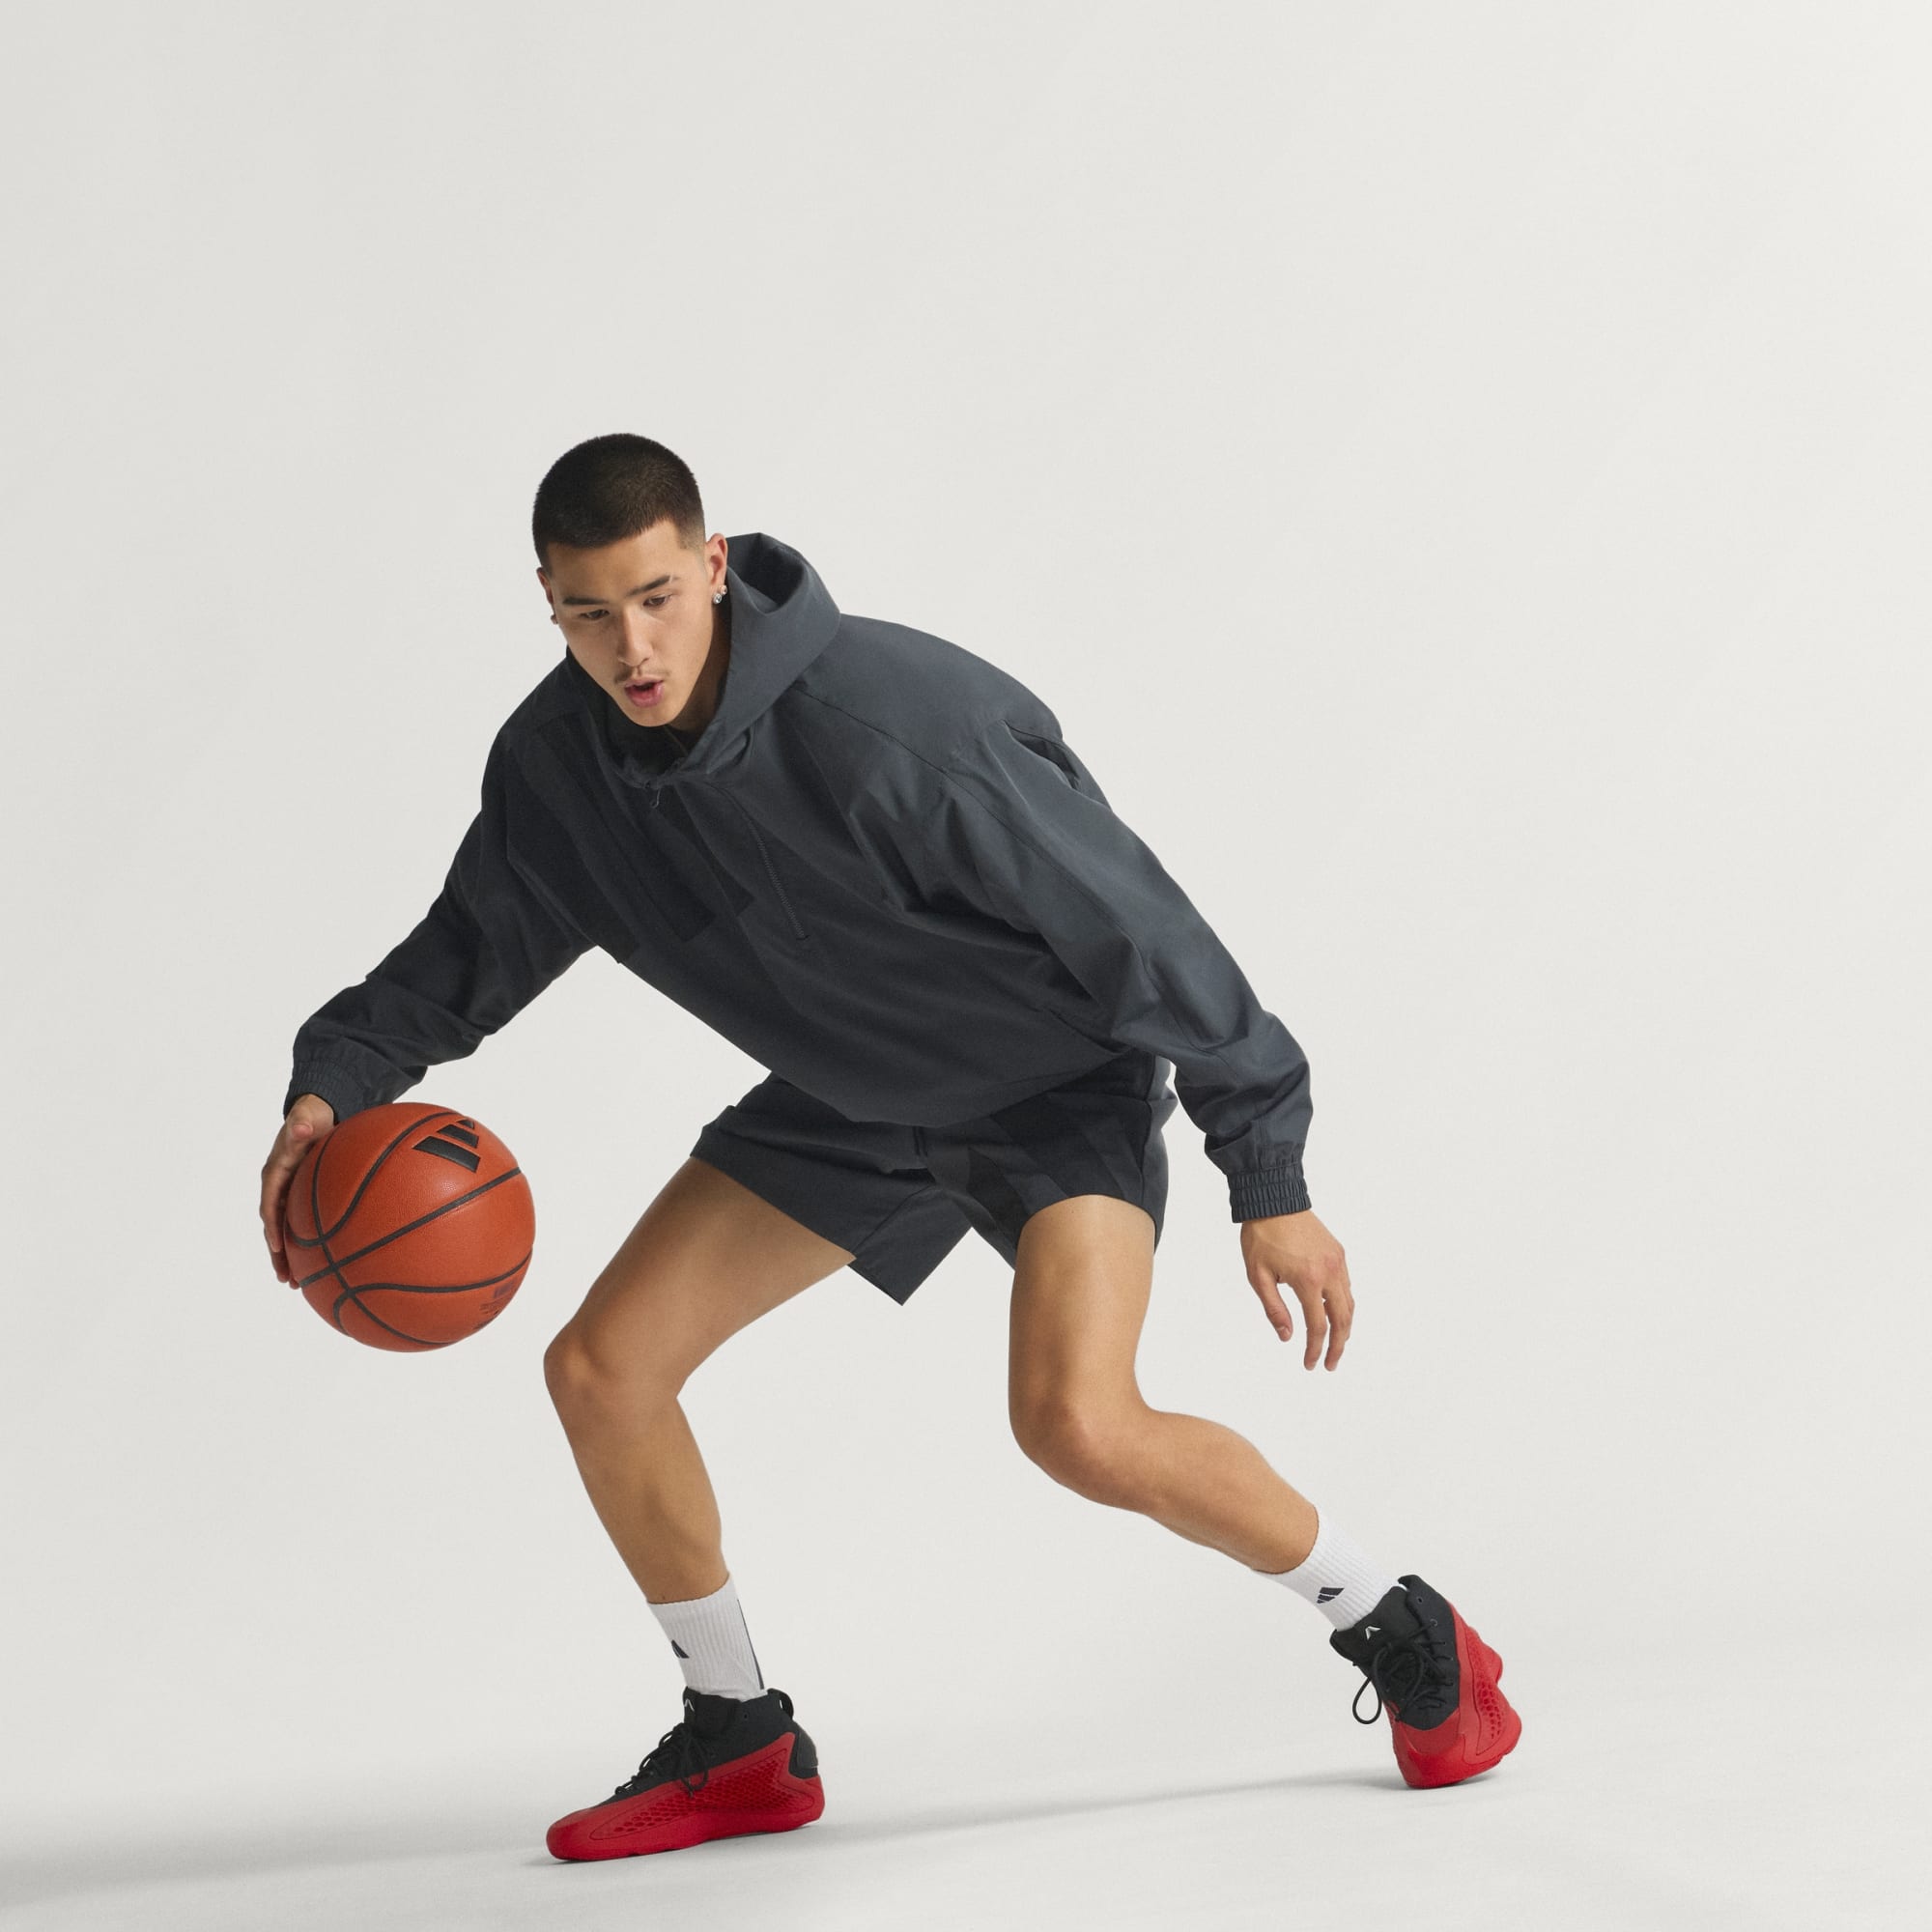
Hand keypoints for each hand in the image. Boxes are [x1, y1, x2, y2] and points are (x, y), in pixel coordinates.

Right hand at [261, 1094, 337, 1287]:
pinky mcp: (302, 1196)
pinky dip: (306, 1243)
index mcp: (275, 1171)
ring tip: (298, 1284)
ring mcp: (290, 1193)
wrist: (317, 1113)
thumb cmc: (311, 1115)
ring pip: (286, 1230)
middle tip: (286, 1279)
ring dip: (289, 1256)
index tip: (275, 1246)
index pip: (269, 1203)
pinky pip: (301, 1224)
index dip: (272, 1225)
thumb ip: (302, 1123)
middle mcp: (279, 1186)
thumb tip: (301, 1127)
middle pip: (275, 1225)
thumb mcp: (306, 1116)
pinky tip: (319, 1262)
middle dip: (278, 1254)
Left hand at [1241, 1208, 1352, 1368]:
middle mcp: (1329, 1272)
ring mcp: (1337, 1261)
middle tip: (1330, 1364)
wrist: (1273, 1200)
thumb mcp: (1258, 1276)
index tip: (1310, 1365)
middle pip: (1343, 1319)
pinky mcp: (1338, 1253)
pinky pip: (1346, 1286)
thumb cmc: (1261, 1237)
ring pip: (1349, 1303)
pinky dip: (1343, 1305)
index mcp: (1308, 1280)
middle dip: (1339, 1346)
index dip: (1315, 1349)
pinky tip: (1333, 1314)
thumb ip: (1274, 1309)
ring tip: (1336, 1345)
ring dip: (1345, 1327)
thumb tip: (1287, 1338)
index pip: (1318, 1326)